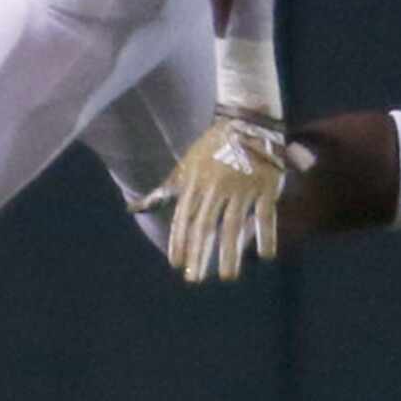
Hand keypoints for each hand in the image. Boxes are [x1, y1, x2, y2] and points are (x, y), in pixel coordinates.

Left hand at [141, 109, 286, 283]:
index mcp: (195, 182)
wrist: (245, 121)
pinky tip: (266, 255)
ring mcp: (241, 187)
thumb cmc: (212, 147)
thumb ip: (166, 189)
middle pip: (206, 226)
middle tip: (196, 279)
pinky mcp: (265, 186)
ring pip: (233, 225)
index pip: (184, 218)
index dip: (180, 242)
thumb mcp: (186, 166)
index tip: (177, 264)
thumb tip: (134, 207)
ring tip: (227, 276)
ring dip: (230, 253)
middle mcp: (216, 188)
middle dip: (200, 254)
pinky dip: (266, 235)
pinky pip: (266, 215)